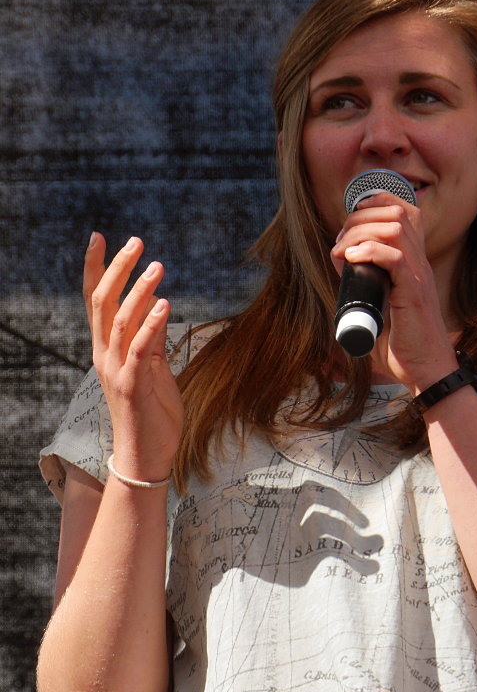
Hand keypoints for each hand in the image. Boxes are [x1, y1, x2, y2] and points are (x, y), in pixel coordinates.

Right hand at [84, 233, 183, 480]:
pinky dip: (151, 325)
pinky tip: (165, 304)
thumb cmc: (152, 411)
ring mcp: (116, 370)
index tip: (101, 237)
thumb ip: (153, 338)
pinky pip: (139, 350)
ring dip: (139, 291)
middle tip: (136, 242)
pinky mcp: (132, 386)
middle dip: (117, 269)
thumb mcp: (155, 367)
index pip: (96, 300)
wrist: (148, 455)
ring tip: (158, 266)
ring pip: (120, 321)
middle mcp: (105, 355)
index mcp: (108, 348)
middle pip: (103, 302)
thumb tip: (158, 304)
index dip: (97, 268)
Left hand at [331, 194, 457, 391]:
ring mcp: (418, 277)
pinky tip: (352, 259)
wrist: (427, 373)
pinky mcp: (414, 295)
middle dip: (359, 218)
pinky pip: (395, 258)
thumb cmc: (402, 345)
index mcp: (414, 263)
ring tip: (342, 252)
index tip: (351, 218)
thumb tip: (340, 262)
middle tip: (340, 243)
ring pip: (395, 229)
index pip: (405, 211)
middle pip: (396, 213)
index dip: (377, 203)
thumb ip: (364, 282)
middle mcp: (419, 264)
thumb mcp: (378, 304)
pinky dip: (370, 252)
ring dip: (360, 233)